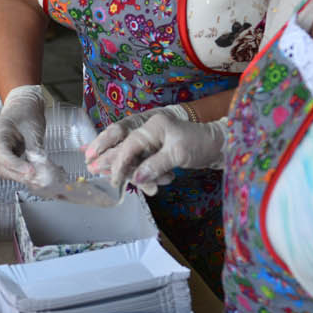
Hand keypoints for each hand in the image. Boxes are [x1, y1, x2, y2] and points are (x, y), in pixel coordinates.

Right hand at [0, 84, 49, 181]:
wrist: (23, 108)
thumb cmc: (27, 115)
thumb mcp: (34, 131)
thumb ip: (35, 150)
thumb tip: (40, 169)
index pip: (2, 153)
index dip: (15, 165)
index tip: (31, 171)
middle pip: (0, 164)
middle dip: (18, 174)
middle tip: (35, 178)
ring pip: (0, 169)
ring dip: (17, 175)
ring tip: (33, 177)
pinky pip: (4, 168)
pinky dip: (15, 172)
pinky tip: (27, 173)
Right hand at [84, 106, 224, 195]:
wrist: (220, 146)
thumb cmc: (201, 144)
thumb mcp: (178, 154)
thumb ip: (155, 165)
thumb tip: (136, 178)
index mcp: (152, 126)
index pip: (129, 145)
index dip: (119, 163)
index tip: (114, 180)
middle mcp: (149, 131)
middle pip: (124, 150)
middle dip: (113, 163)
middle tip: (92, 171)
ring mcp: (153, 142)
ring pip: (134, 161)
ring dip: (140, 176)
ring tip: (148, 186)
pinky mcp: (158, 152)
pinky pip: (145, 166)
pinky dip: (149, 177)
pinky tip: (159, 183)